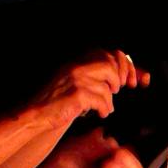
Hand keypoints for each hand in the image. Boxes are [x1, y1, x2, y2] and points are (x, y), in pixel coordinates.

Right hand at [30, 50, 150, 129]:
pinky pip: (102, 100)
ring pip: (107, 86)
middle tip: (121, 89)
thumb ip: (95, 77)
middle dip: (121, 77)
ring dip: (110, 99)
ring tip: (106, 107)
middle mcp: (76, 67)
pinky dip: (105, 108)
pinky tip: (101, 113)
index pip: (108, 53)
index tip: (130, 78)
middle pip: (110, 64)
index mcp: (77, 62)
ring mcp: (76, 80)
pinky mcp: (77, 95)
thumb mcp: (75, 83)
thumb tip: (124, 78)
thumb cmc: (59, 102)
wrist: (37, 114)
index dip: (124, 64)